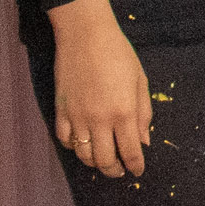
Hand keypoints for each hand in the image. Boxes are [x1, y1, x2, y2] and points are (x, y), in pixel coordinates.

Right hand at [49, 0, 151, 178]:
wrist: (85, 34)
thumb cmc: (118, 53)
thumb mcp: (140, 80)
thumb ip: (143, 113)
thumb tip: (143, 142)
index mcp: (123, 113)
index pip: (130, 151)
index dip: (136, 166)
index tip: (138, 171)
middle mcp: (100, 121)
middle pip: (105, 160)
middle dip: (114, 170)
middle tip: (120, 170)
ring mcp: (77, 117)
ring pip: (84, 155)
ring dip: (95, 162)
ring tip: (103, 160)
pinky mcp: (60, 111)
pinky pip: (65, 140)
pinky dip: (73, 147)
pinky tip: (82, 144)